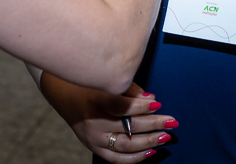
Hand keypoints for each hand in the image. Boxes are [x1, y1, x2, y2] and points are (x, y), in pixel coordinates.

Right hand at [42, 75, 177, 162]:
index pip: (121, 106)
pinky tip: (151, 152)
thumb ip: (130, 89)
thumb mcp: (107, 80)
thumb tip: (152, 99)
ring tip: (165, 137)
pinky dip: (135, 158)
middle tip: (172, 121)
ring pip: (125, 145)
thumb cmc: (90, 83)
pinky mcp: (93, 147)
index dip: (141, 106)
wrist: (64, 95)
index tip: (158, 103)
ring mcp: (93, 138)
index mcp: (96, 100)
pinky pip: (116, 159)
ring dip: (149, 142)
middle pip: (128, 127)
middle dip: (153, 125)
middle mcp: (93, 122)